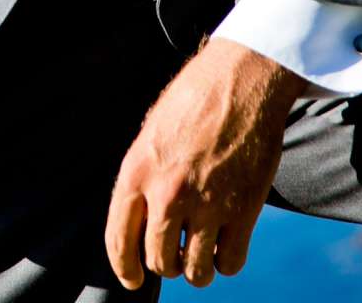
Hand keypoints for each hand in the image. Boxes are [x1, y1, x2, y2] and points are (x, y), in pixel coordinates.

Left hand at [104, 38, 301, 289]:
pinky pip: (230, 262)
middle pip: (158, 261)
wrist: (240, 80)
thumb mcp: (150, 135)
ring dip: (197, 270)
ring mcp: (206, 205)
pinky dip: (226, 262)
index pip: (119, 241)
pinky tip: (225, 247)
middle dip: (165, 264)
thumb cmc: (193, 101)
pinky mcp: (243, 209)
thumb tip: (139, 224)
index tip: (133, 280)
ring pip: (195, 271)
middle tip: (175, 255)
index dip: (125, 269)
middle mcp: (167, 194)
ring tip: (200, 256)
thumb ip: (142, 180)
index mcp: (136, 173)